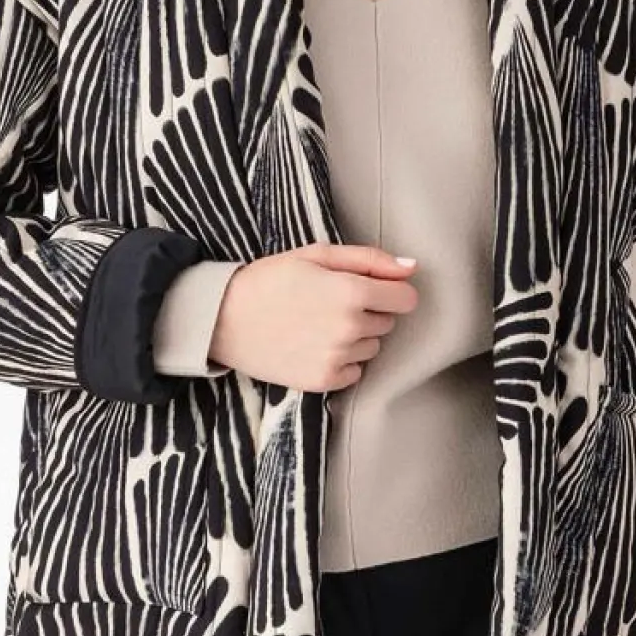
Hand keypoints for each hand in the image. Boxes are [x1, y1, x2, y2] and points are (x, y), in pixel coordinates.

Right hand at [208, 242, 418, 391]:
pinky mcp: (324, 381)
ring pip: (372, 347)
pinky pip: (355, 371)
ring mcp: (337, 357)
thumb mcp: (317, 255)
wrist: (223, 319)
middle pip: (388, 323)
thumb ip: (370, 259)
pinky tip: (314, 345)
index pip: (406, 299)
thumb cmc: (270, 279)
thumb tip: (411, 267)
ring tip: (319, 324)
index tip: (372, 289)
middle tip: (331, 303)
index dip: (392, 291)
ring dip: (355, 337)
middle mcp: (350, 328)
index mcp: (352, 291)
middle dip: (369, 312)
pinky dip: (342, 360)